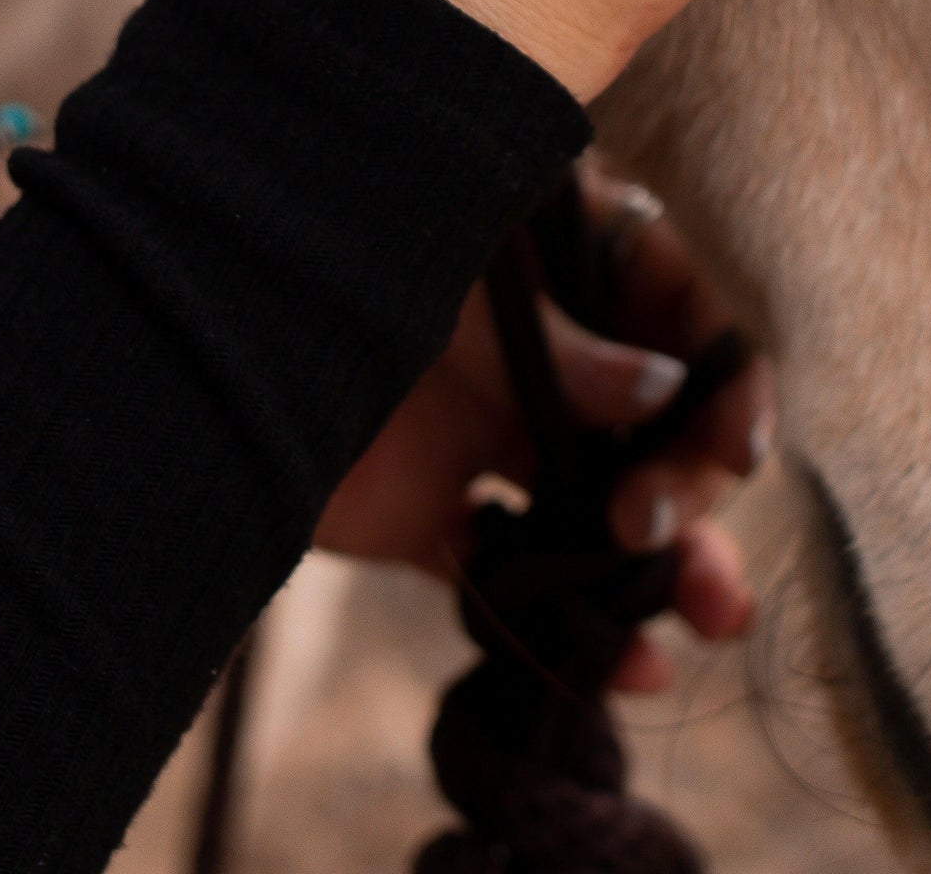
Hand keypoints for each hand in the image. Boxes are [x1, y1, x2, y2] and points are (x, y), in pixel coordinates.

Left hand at [314, 168, 775, 691]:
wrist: (191, 344)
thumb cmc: (333, 262)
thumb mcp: (453, 288)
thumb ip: (556, 347)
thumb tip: (664, 391)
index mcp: (558, 265)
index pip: (678, 314)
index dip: (725, 380)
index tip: (738, 451)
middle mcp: (540, 353)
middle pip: (656, 427)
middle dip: (688, 489)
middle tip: (654, 534)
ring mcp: (490, 436)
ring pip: (603, 510)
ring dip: (662, 568)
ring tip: (712, 618)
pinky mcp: (435, 516)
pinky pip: (519, 578)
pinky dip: (571, 629)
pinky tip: (627, 668)